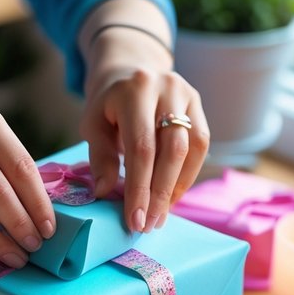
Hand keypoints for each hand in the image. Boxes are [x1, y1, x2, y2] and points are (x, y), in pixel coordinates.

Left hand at [81, 30, 209, 232]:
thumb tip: (103, 192)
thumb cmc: (108, 104)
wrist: (129, 70)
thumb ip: (99, 156)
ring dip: (177, 187)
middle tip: (149, 224)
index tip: (134, 220)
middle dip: (160, 193)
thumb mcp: (93, 124)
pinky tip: (171, 195)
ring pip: (192, 149)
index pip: (142, 147)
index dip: (140, 188)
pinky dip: (186, 174)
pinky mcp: (199, 104)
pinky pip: (201, 145)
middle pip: (172, 150)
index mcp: (135, 90)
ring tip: (160, 214)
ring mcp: (188, 94)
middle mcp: (167, 88)